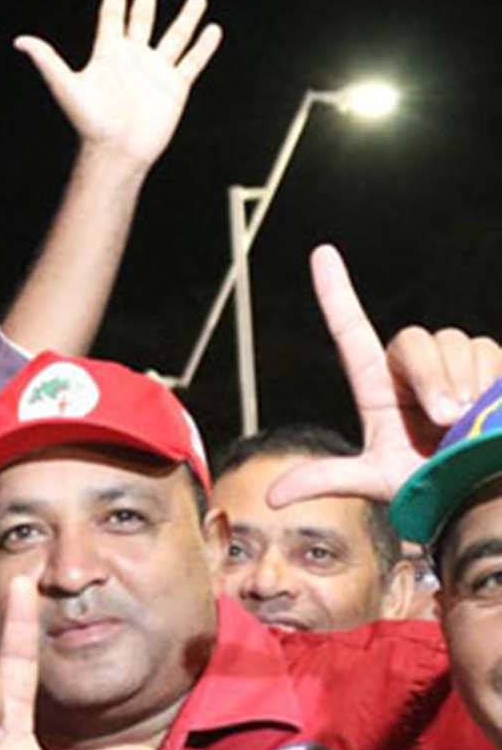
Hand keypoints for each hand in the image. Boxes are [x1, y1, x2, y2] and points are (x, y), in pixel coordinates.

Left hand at [15, 0, 221, 168]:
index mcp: (108, 55)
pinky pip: (193, 61)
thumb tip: (20, 41)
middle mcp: (133, 59)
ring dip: (186, 18)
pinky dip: (204, 46)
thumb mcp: (66, 86)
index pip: (112, 18)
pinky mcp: (175, 86)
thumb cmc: (90, 122)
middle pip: (141, 21)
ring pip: (174, 37)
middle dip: (145, 0)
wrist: (117, 151)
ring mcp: (155, 71)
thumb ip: (47, 60)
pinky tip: (213, 29)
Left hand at [266, 245, 501, 507]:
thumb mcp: (374, 481)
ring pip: (455, 342)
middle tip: (444, 418)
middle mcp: (412, 369)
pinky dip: (489, 380)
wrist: (478, 490)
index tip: (321, 253)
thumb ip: (326, 480)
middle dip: (431, 377)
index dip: (336, 292)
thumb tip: (270, 495)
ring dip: (462, 383)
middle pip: (416, 340)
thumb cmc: (426, 483)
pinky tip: (490, 410)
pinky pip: (489, 352)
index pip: (351, 329)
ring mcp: (454, 363)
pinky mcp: (491, 366)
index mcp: (377, 386)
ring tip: (465, 421)